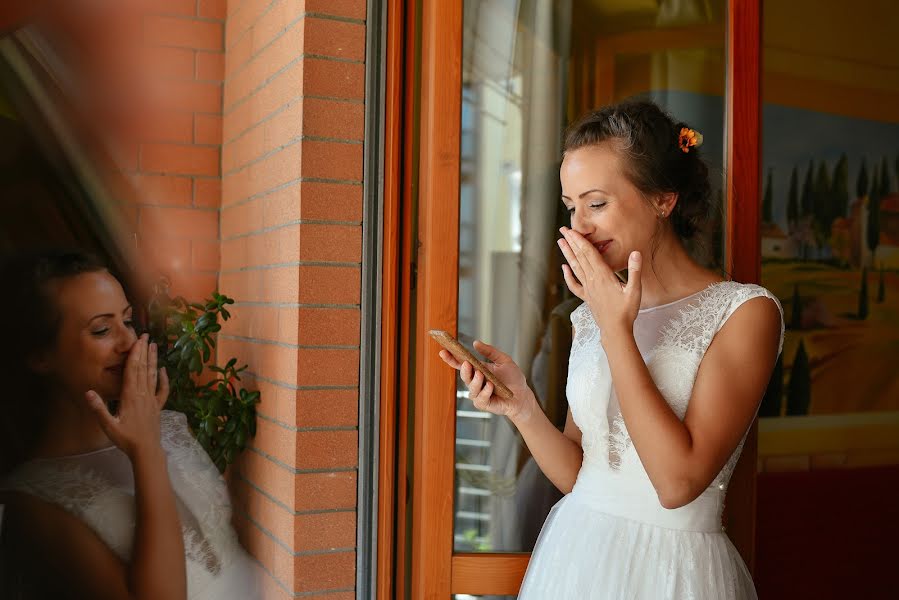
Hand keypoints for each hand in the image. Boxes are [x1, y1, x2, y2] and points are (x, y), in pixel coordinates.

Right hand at [84, 334, 169, 458]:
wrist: (146, 450)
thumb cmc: (126, 439)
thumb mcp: (108, 426)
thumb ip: (99, 409)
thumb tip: (88, 392)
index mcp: (130, 396)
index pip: (132, 370)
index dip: (135, 354)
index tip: (137, 340)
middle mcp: (143, 394)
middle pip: (143, 369)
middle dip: (144, 351)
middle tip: (146, 336)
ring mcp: (152, 400)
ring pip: (153, 376)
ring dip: (153, 360)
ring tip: (154, 346)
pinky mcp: (158, 407)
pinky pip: (163, 390)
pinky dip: (164, 379)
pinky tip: (164, 370)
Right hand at [438, 341, 537, 423]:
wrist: (523, 396)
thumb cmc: (513, 379)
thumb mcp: (504, 360)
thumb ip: (490, 351)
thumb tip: (475, 343)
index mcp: (477, 370)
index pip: (460, 364)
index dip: (450, 358)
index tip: (443, 350)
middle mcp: (475, 382)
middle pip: (464, 376)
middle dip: (464, 369)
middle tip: (466, 362)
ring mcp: (478, 394)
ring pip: (471, 388)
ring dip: (475, 381)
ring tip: (481, 374)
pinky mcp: (483, 404)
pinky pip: (481, 398)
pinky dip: (485, 391)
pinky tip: (490, 386)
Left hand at [558, 226, 641, 335]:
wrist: (615, 330)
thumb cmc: (626, 311)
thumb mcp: (635, 290)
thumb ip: (635, 271)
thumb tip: (636, 253)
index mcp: (603, 276)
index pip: (589, 254)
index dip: (580, 241)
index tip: (572, 230)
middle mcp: (592, 280)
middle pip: (580, 257)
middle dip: (571, 242)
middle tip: (563, 230)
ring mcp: (588, 289)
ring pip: (575, 268)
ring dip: (567, 254)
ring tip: (560, 242)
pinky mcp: (587, 297)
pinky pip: (574, 285)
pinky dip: (568, 275)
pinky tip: (564, 268)